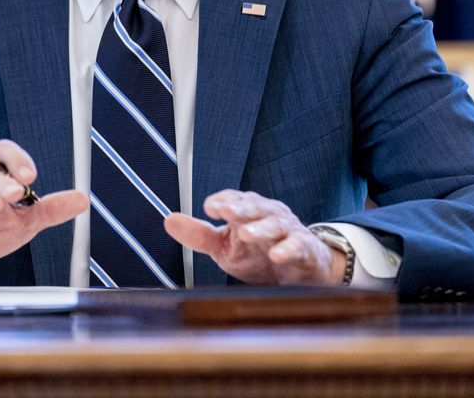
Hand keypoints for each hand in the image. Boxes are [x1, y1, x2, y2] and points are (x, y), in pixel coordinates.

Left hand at [164, 189, 345, 284]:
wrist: (301, 274)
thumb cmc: (260, 255)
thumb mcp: (225, 247)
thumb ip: (199, 235)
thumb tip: (168, 220)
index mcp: (248, 211)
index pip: (235, 200)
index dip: (223, 201)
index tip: (210, 208)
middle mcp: (269, 215)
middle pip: (255, 207)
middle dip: (241, 207)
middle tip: (226, 211)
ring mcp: (288, 231)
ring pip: (276, 225)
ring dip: (261, 228)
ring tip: (246, 233)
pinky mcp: (305, 250)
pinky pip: (298, 246)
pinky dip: (289, 249)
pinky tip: (278, 255)